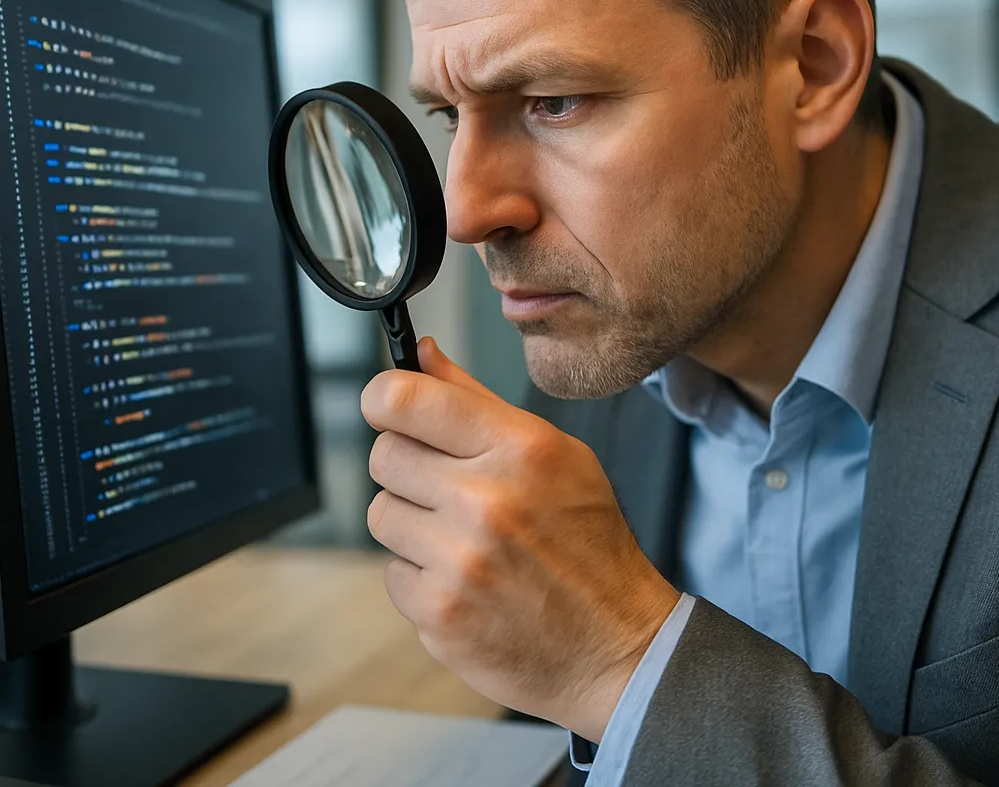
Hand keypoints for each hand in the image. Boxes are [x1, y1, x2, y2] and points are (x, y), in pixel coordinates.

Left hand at [361, 337, 679, 741]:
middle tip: (446, 485)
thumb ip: (478, 401)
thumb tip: (423, 354)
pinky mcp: (438, 614)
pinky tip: (464, 579)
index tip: (388, 405)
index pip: (405, 400)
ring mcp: (459, 561)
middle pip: (384, 454)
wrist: (617, 645)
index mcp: (518, 448)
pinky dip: (420, 575)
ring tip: (462, 537)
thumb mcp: (554, 453)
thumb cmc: (587, 541)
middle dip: (407, 465)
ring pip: (381, 513)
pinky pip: (392, 572)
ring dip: (412, 522)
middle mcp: (485, 500)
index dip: (383, 397)